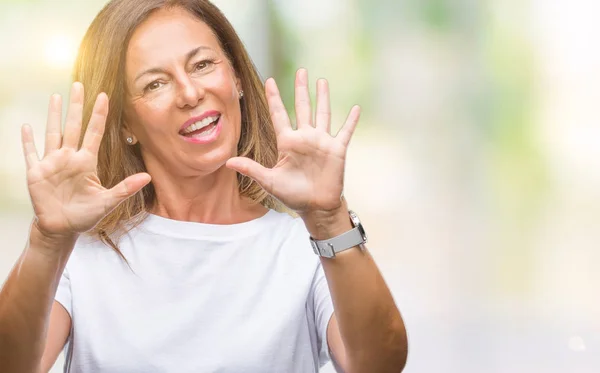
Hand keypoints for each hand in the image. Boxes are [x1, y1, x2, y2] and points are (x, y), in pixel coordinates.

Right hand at [22, 82, 150, 239]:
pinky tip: (27, 126)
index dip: (98, 115)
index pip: (93, 132)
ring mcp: (52, 163)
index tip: (103, 96)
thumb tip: (148, 177)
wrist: (62, 228)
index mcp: (86, 162)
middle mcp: (69, 158)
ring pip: (52, 133)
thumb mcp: (107, 202)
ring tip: (55, 96)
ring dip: (53, 115)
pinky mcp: (36, 173)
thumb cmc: (85, 215)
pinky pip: (30, 154)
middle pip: (73, 126)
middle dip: (76, 106)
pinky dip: (28, 141)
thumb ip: (125, 188)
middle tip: (78, 84)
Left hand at [226, 69, 358, 215]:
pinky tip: (357, 108)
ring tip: (322, 80)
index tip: (269, 80)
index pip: (279, 115)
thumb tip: (227, 163)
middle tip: (301, 71)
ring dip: (323, 97)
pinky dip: (351, 121)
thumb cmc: (292, 195)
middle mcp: (305, 138)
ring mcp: (322, 142)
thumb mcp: (269, 181)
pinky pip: (346, 131)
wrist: (315, 207)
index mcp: (288, 142)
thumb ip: (251, 169)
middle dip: (301, 89)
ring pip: (323, 113)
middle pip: (302, 107)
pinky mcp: (337, 149)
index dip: (274, 98)